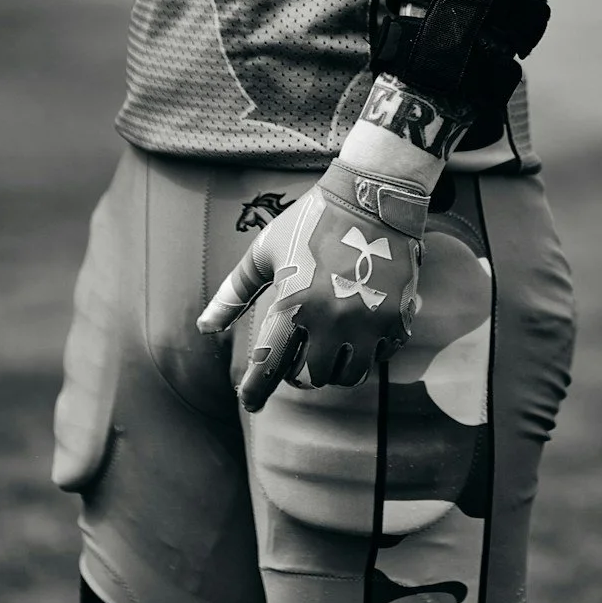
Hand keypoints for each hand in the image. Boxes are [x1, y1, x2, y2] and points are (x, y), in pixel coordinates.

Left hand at [199, 143, 433, 409]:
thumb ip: (234, 294)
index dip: (255, 390)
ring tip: (327, 345)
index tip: (248, 403)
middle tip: (297, 359)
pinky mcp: (397, 320)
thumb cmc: (308, 222)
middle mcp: (330, 320)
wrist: (371, 199)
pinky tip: (358, 328)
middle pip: (313, 378)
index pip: (269, 365)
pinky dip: (366, 351)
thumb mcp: (264, 253)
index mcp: (292, 304)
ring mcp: (367, 323)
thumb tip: (204, 327)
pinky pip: (380, 357)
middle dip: (301, 373)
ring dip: (334, 367)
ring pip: (348, 375)